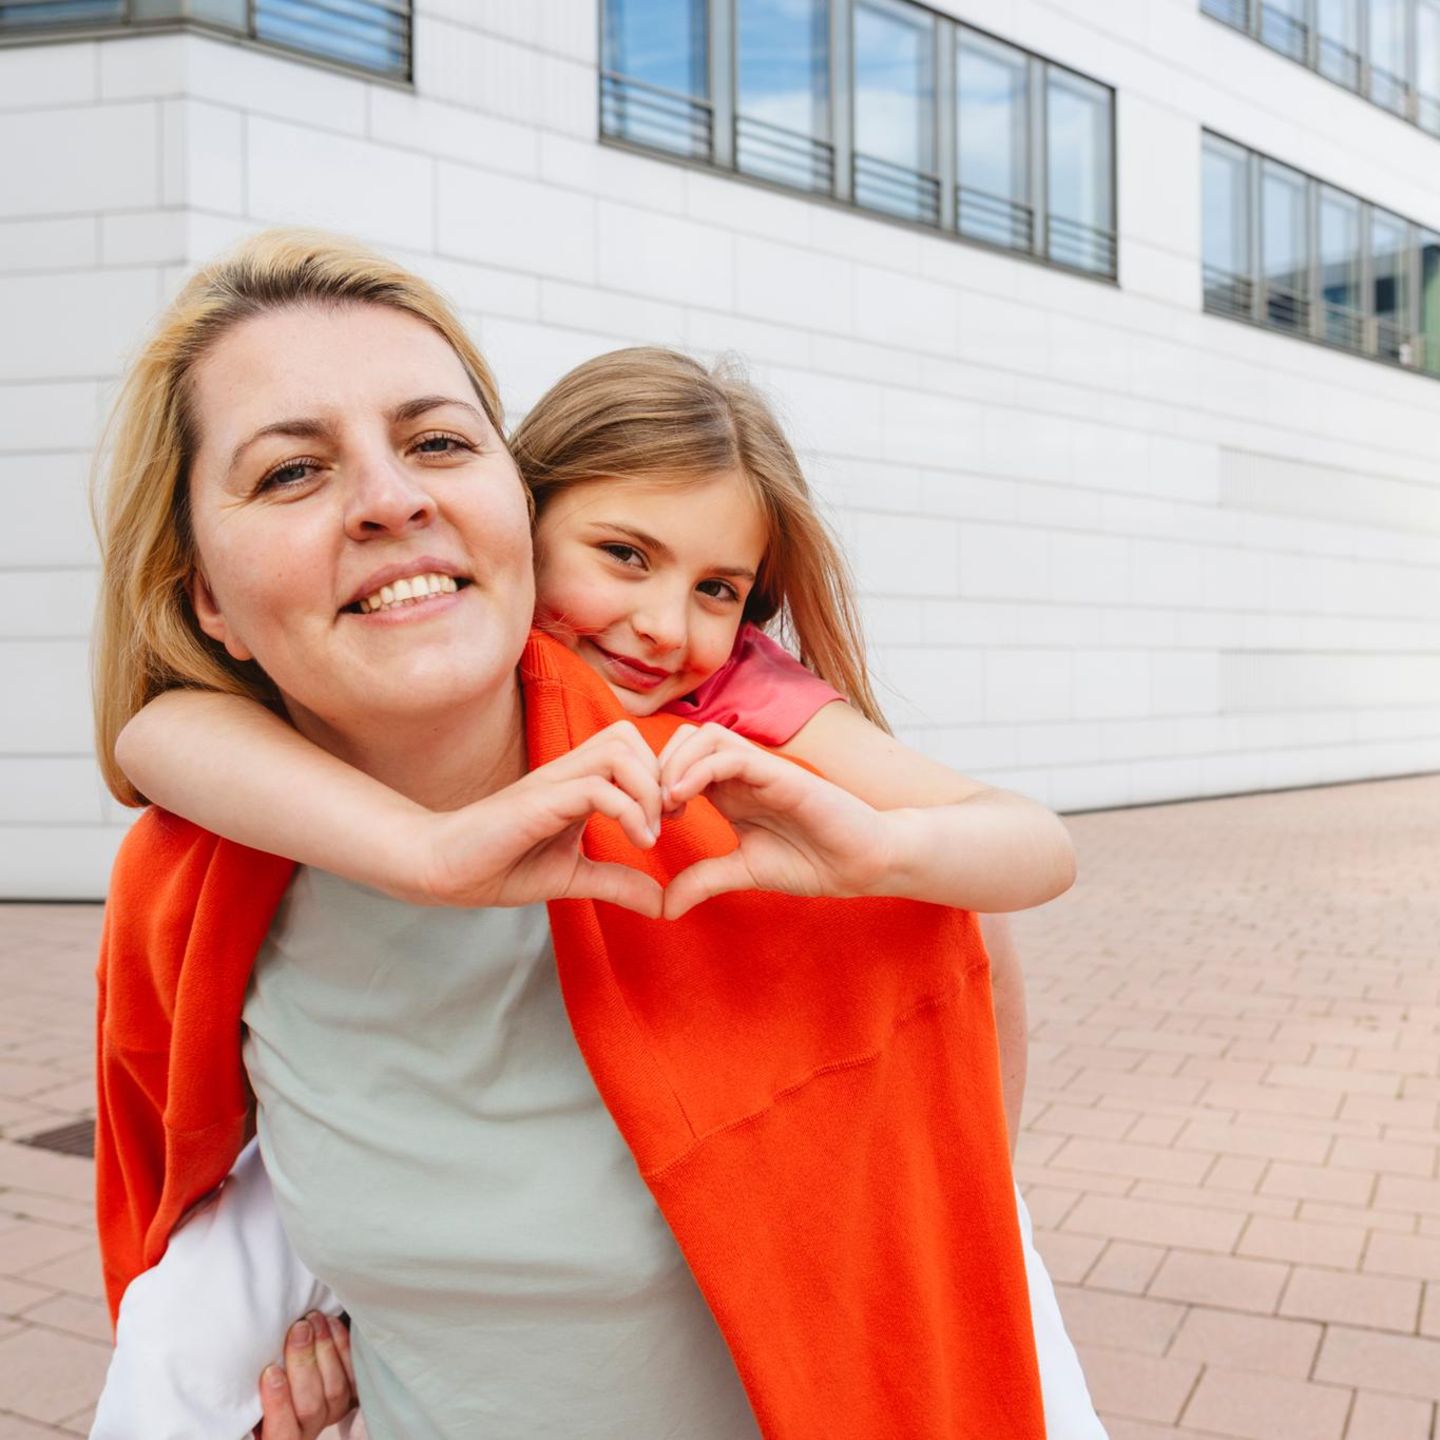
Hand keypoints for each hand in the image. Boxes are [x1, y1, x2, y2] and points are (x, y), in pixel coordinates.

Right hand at [255, 1313, 357, 1439]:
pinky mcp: (351, 1394)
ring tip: (314, 1320)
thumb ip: (251, 1390)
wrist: (293, 1371)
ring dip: (325, 1348)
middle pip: (310, 1408)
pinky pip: (353, 1373)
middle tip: (299, 1330)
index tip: (271, 1372)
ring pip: (335, 1390)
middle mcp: (307, 1430)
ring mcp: (331, 1413)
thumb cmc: (264, 1379)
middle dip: (304, 1363)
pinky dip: (343, 1346)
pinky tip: (331, 1323)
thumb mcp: (251, 1393)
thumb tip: (238, 1370)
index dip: (278, 1403)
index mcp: (278, 1437)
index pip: (281, 1433)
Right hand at [416, 722, 664, 917]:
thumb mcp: (572, 877)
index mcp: (574, 782)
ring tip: (649, 834)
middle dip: (659, 776)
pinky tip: (637, 844)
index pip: (629, 746)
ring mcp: (551, 783)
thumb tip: (662, 903)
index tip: (668, 823)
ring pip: (617, 750)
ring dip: (647, 790)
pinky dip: (629, 812)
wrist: (442, 869)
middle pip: (627, 735)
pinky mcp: (539, 802)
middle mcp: (565, 773)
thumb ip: (616, 882)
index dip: (659, 776)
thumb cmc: (498, 867)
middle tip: (665, 823)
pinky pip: (596, 788)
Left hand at [657, 724, 891, 919]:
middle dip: (656, 768)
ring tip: (665, 805)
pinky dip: (699, 769)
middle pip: (683, 738)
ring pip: (703, 736)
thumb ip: (704, 880)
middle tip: (649, 811)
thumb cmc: (812, 860)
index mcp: (730, 790)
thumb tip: (663, 907)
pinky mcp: (780, 773)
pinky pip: (730, 755)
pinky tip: (683, 799)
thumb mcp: (743, 872)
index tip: (644, 824)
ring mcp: (760, 769)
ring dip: (673, 764)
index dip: (652, 784)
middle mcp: (741, 772)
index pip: (678, 761)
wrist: (863, 863)